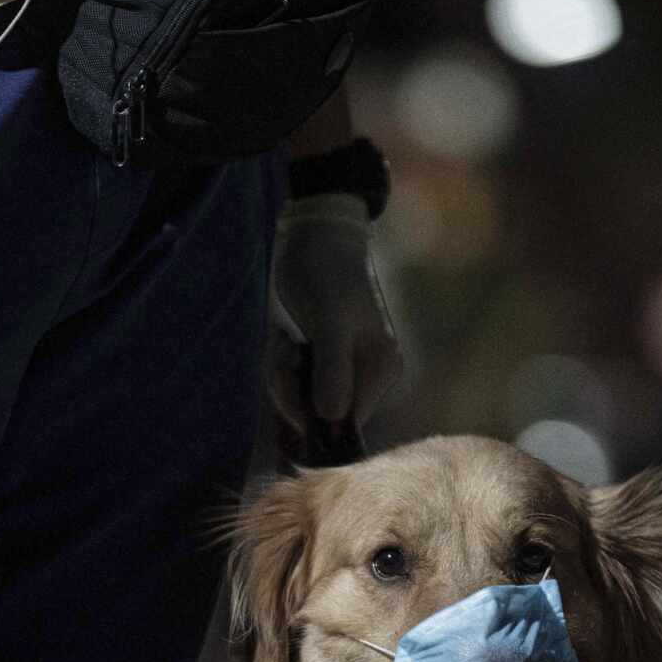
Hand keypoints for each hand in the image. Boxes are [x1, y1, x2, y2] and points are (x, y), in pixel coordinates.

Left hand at [267, 192, 402, 439]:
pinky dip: (280, 366)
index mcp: (380, 369)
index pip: (345, 424)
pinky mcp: (319, 361)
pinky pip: (294, 384)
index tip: (288, 379)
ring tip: (286, 341)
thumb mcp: (329, 318)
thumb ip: (332, 367)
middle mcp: (365, 374)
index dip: (311, 415)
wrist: (313, 237)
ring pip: (301, 400)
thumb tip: (334, 419)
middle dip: (291, 390)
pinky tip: (285, 340)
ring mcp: (341, 369)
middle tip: (285, 351)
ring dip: (282, 375)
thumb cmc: (325, 271)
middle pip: (319, 417)